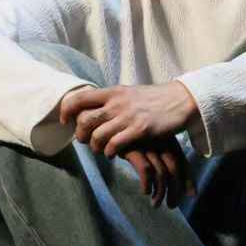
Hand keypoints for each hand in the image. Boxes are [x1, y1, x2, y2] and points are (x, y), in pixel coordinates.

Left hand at [60, 81, 198, 158]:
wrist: (180, 100)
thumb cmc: (154, 99)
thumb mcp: (129, 93)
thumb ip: (111, 100)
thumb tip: (92, 108)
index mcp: (113, 92)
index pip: (79, 98)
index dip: (66, 110)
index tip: (65, 121)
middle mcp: (117, 103)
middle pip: (84, 120)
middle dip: (80, 134)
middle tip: (85, 141)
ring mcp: (128, 116)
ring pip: (97, 135)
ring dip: (95, 147)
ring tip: (101, 150)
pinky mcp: (140, 130)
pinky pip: (114, 145)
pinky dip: (109, 152)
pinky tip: (113, 153)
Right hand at [122, 137, 193, 208]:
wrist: (101, 126)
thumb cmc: (125, 140)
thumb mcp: (145, 147)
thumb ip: (161, 162)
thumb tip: (184, 187)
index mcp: (165, 137)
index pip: (182, 160)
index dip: (187, 179)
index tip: (190, 195)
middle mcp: (158, 140)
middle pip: (174, 168)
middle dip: (176, 189)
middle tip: (171, 205)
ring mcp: (145, 144)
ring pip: (161, 172)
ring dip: (161, 192)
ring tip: (156, 204)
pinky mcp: (132, 148)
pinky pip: (146, 170)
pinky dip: (148, 184)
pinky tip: (145, 192)